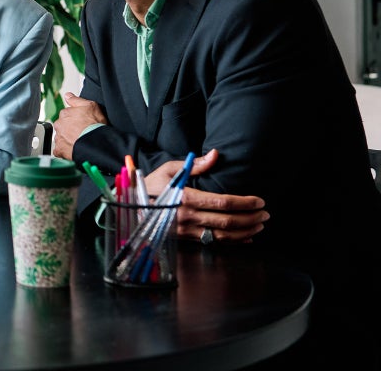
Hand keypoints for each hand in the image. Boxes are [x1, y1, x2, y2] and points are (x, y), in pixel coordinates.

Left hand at [52, 92, 106, 159]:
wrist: (95, 143)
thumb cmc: (94, 125)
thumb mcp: (90, 106)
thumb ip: (76, 100)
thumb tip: (67, 95)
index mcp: (65, 114)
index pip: (66, 115)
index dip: (75, 119)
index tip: (81, 123)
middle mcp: (59, 125)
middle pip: (63, 126)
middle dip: (70, 129)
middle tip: (81, 133)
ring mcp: (59, 138)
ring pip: (61, 138)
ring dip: (68, 139)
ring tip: (79, 141)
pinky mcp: (59, 150)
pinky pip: (60, 150)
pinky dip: (65, 150)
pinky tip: (74, 149)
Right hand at [144, 149, 267, 243]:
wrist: (132, 206)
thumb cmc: (151, 184)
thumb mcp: (169, 169)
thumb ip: (194, 164)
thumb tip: (215, 155)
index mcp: (185, 197)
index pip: (223, 203)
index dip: (245, 203)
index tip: (259, 201)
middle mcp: (187, 217)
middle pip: (227, 221)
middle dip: (251, 218)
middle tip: (265, 214)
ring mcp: (186, 230)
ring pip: (223, 236)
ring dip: (245, 232)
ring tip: (259, 225)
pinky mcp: (185, 238)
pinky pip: (213, 243)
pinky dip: (233, 242)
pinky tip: (246, 238)